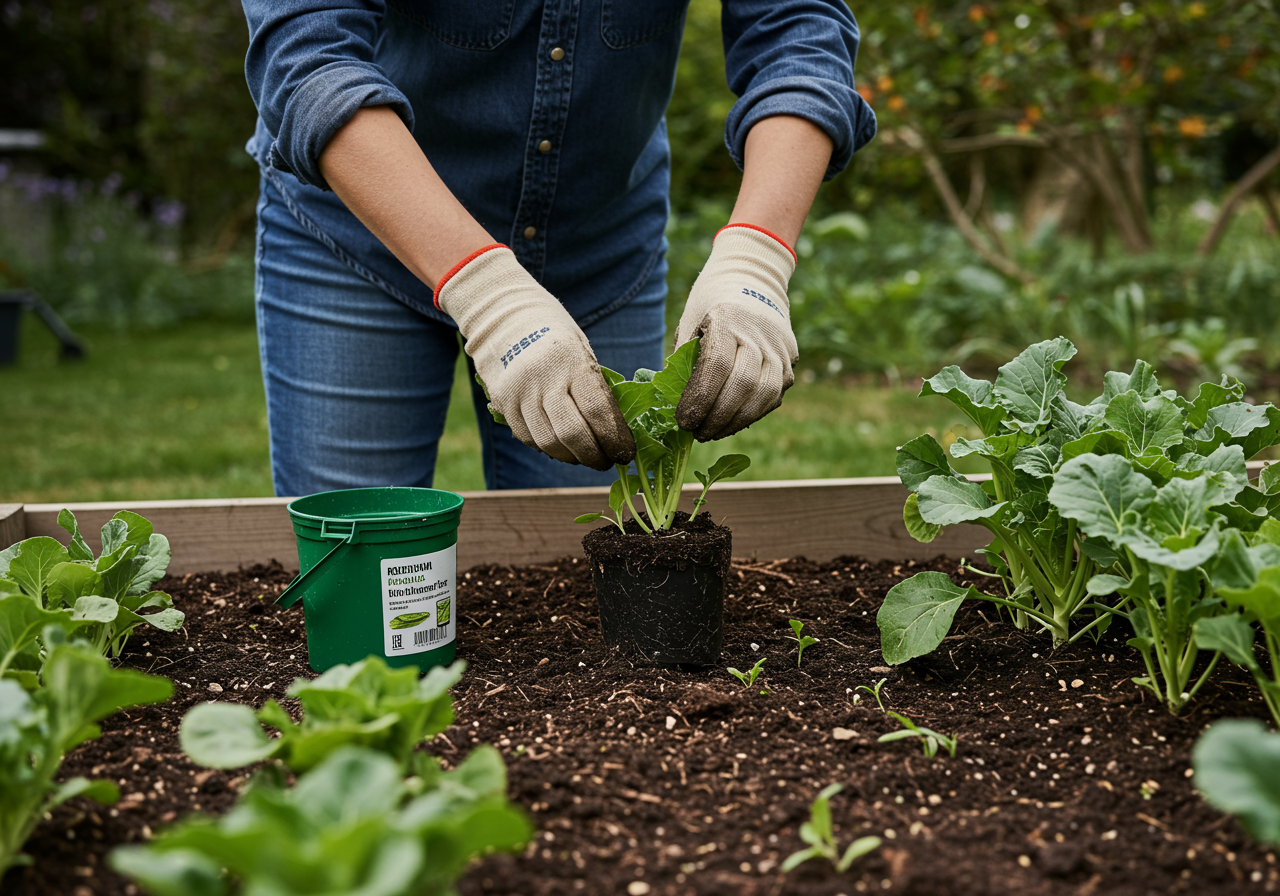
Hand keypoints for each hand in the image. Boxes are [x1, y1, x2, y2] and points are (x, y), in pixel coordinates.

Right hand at [436, 245, 635, 469]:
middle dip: (595, 456)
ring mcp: (520, 392)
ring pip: (549, 442)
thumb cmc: (555, 334)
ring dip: (572, 457)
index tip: (626, 453)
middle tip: (607, 462)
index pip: (598, 411)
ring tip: (585, 457)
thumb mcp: (582, 351)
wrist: (504, 315)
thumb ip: (596, 388)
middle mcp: (544, 378)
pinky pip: (529, 438)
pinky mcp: (503, 403)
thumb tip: (615, 431)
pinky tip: (561, 447)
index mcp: (572, 361)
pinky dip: (549, 448)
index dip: (615, 440)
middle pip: (573, 434)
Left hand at [673, 224, 798, 439]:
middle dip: (717, 416)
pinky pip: (775, 394)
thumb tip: (674, 404)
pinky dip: (754, 413)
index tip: (683, 420)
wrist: (752, 276)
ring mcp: (778, 346)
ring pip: (765, 394)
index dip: (699, 400)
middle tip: (697, 434)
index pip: (717, 367)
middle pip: (742, 385)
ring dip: (738, 421)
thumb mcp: (690, 322)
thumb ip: (685, 360)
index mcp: (727, 319)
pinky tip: (733, 422)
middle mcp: (758, 333)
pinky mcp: (790, 358)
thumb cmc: (711, 301)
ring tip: (713, 433)